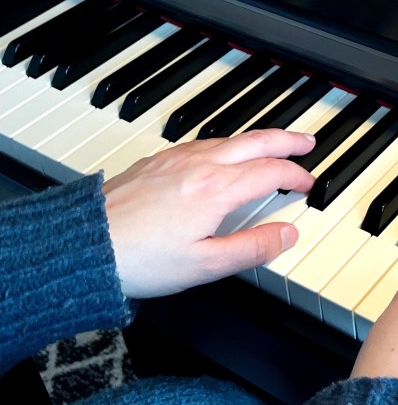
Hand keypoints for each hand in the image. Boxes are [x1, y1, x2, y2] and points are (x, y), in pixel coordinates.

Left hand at [102, 128, 315, 297]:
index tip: (308, 184)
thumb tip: (287, 234)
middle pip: (256, 141)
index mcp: (217, 189)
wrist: (83, 245)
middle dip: (287, 140)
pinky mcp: (157, 161)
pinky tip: (224, 154)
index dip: (296, 176)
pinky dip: (228, 143)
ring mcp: (177, 159)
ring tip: (272, 147)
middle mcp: (200, 165)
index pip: (271, 172)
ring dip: (258, 139)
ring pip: (230, 138)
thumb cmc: (139, 259)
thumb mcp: (205, 265)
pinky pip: (204, 142)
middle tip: (308, 142)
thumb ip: (252, 248)